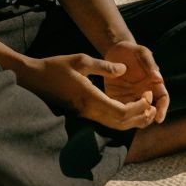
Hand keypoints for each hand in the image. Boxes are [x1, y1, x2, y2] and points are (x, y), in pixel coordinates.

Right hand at [14, 54, 157, 130]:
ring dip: (132, 121)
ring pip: (114, 125)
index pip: (120, 111)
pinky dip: (122, 119)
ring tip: (146, 110)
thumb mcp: (81, 60)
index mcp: (90, 97)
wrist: (33, 79)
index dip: (138, 108)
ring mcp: (85, 115)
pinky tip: (129, 109)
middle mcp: (89, 110)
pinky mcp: (82, 114)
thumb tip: (124, 70)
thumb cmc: (56, 67)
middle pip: (120, 123)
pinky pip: (106, 121)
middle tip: (153, 106)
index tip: (147, 96)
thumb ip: (104, 66)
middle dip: (140, 117)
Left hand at [102, 41, 169, 123]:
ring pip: (134, 113)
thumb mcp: (142, 53)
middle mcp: (143, 93)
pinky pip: (118, 108)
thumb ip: (150, 64)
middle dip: (148, 118)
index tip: (159, 117)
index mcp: (154, 84)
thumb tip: (157, 77)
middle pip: (149, 111)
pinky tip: (115, 113)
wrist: (115, 50)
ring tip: (129, 118)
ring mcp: (130, 96)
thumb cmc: (133, 51)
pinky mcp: (116, 97)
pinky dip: (118, 113)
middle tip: (143, 120)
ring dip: (133, 118)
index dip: (162, 109)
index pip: (162, 100)